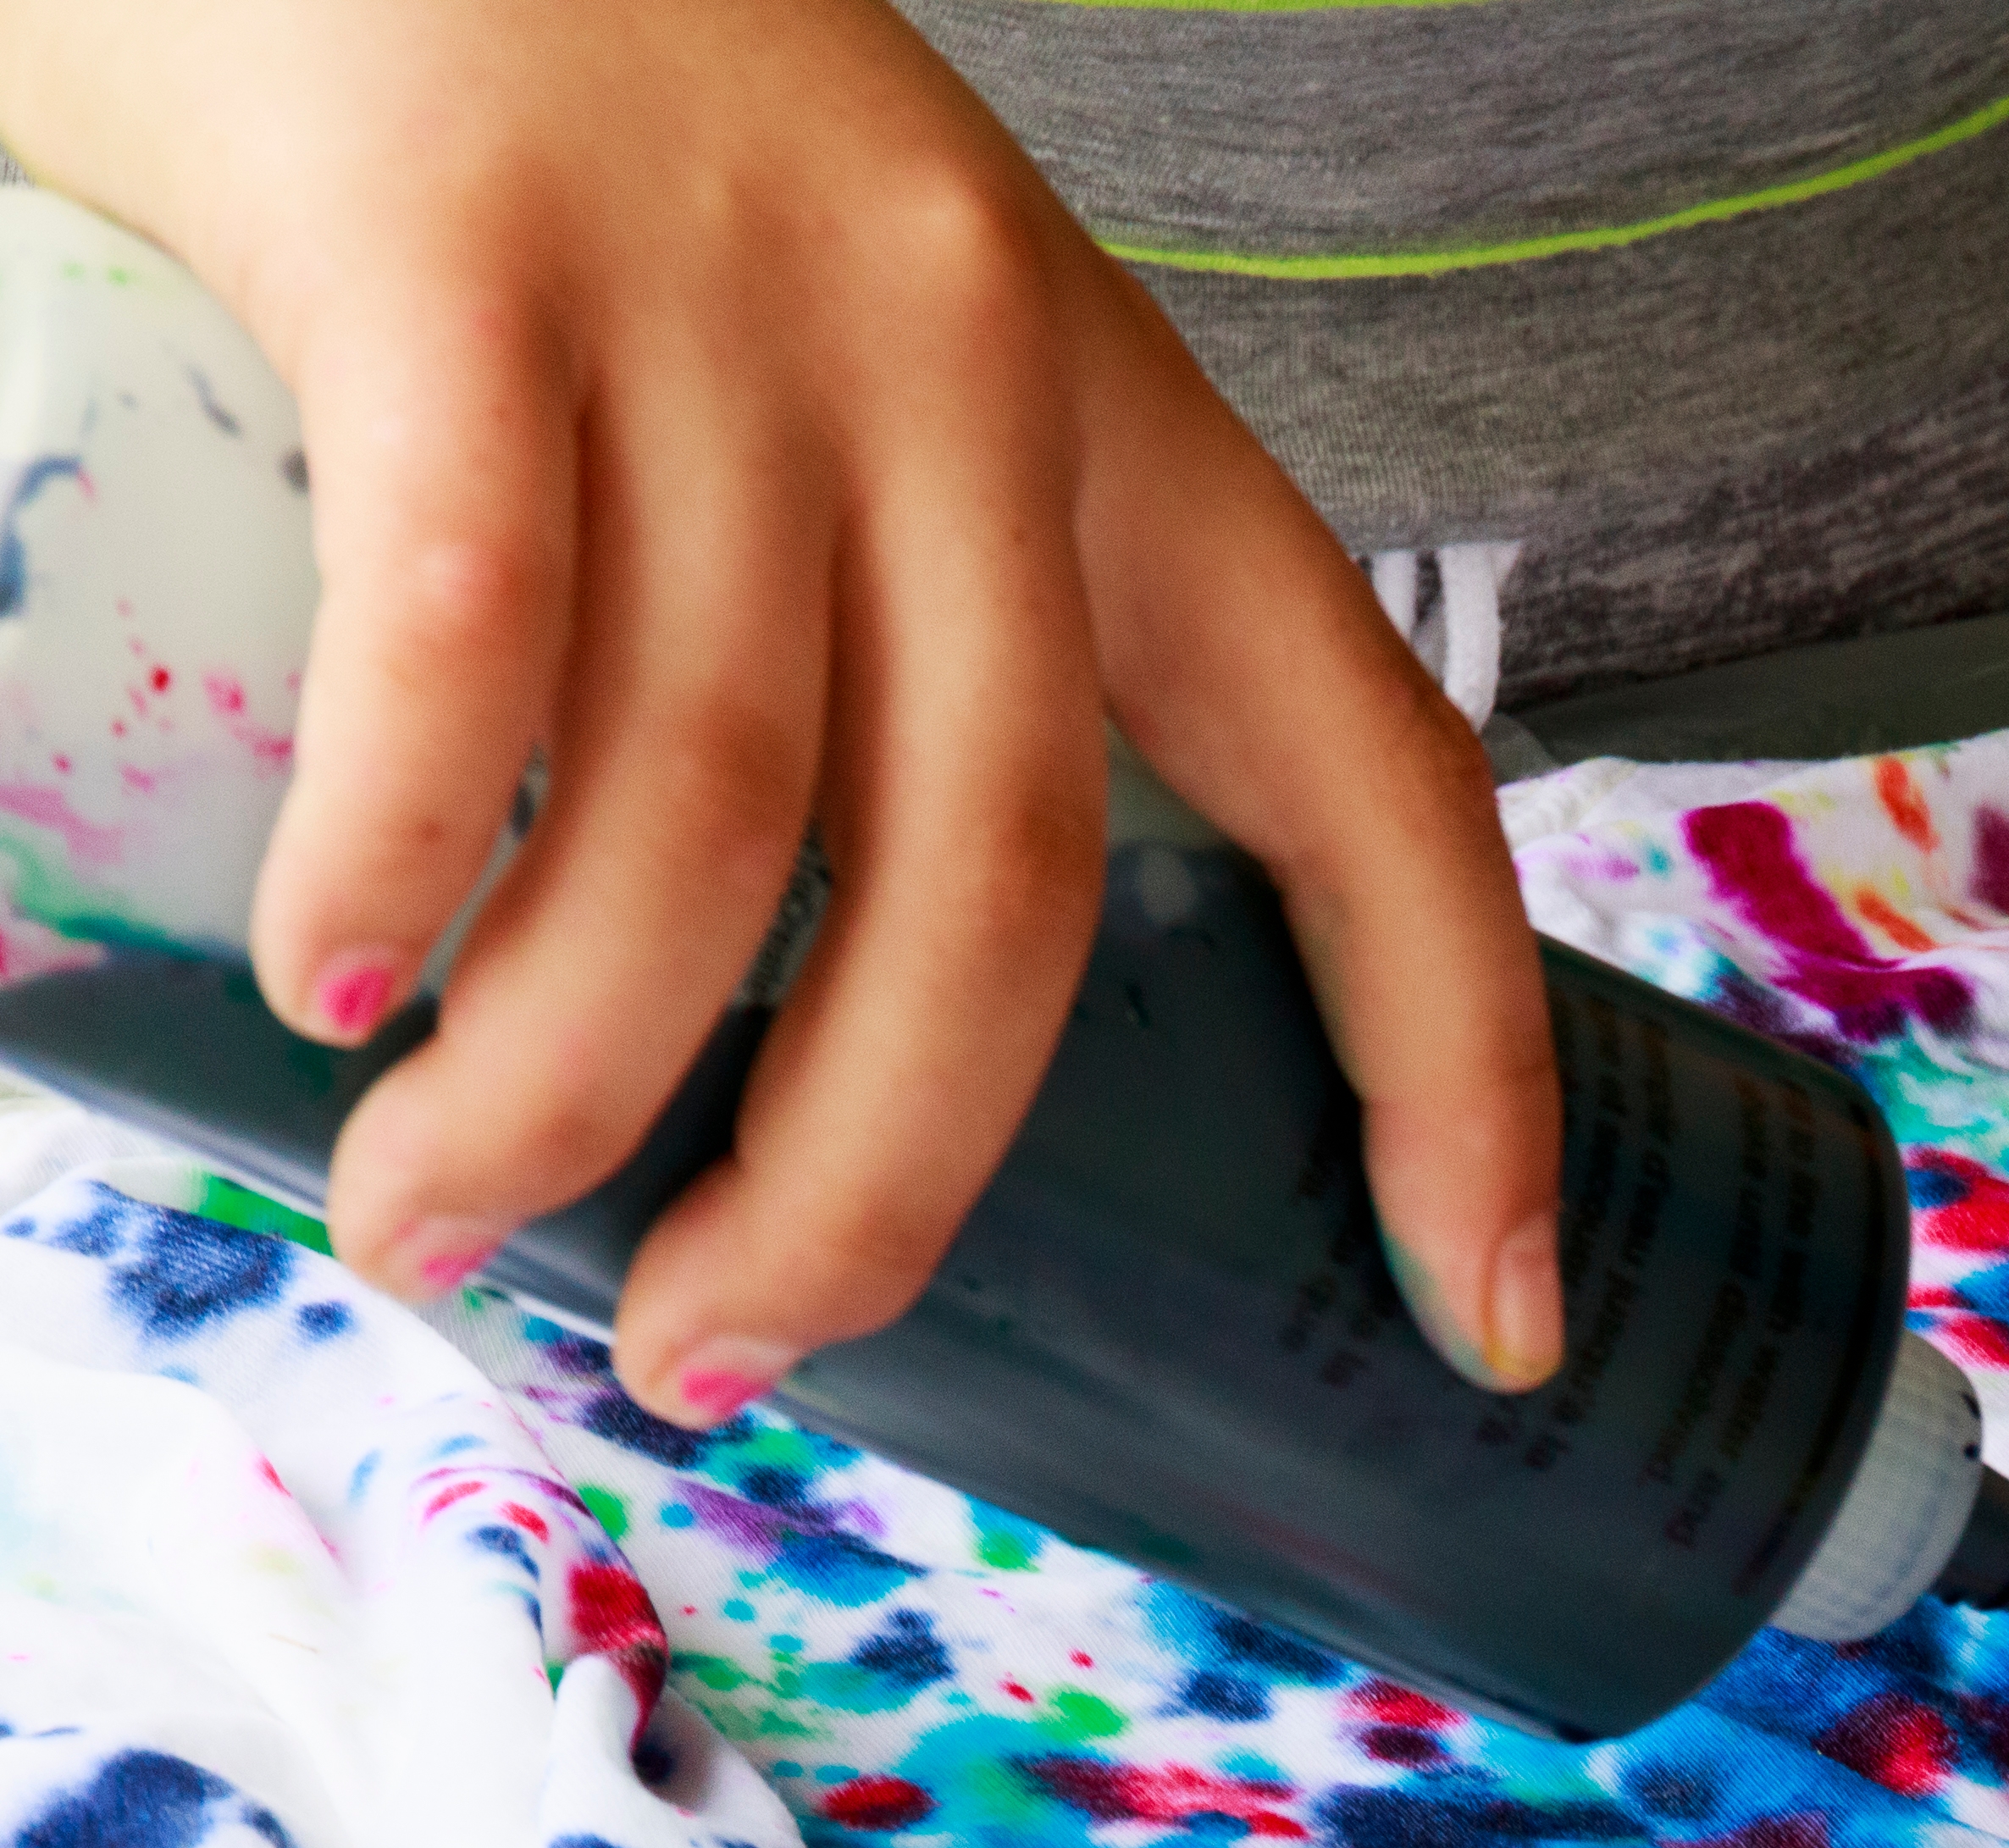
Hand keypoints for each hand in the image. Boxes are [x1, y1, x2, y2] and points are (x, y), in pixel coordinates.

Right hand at [0, 0, 1559, 1419]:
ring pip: (724, 801)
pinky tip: (342, 995)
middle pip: (1006, 879)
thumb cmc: (586, 162)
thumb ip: (866, 647)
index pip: (1382, 780)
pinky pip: (466, 625)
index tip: (1499, 1324)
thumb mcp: (834, 379)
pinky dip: (401, 848)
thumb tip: (803, 1040)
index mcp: (1115, 436)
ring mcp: (717, 297)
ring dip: (585, 1082)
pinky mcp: (449, 239)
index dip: (1468, 1071)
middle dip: (875, 1182)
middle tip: (720, 1356)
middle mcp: (964, 367)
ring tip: (451, 1228)